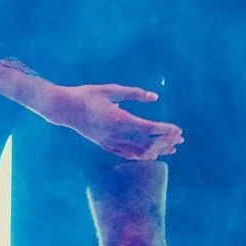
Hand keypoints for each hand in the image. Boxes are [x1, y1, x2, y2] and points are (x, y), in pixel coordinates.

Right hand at [43, 84, 182, 159]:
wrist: (65, 109)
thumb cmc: (87, 95)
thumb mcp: (111, 90)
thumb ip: (134, 93)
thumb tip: (155, 97)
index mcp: (119, 119)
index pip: (148, 128)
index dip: (165, 130)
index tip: (178, 130)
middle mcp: (116, 134)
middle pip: (147, 143)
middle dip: (166, 142)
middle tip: (180, 139)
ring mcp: (110, 142)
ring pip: (139, 152)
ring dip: (157, 150)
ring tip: (171, 148)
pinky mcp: (105, 145)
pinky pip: (127, 154)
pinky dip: (142, 155)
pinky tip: (152, 153)